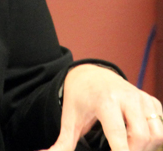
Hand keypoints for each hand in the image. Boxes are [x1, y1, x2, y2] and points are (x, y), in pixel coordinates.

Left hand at [43, 64, 162, 150]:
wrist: (90, 74)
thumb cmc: (79, 98)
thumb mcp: (69, 119)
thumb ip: (63, 143)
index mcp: (104, 100)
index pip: (118, 134)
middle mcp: (126, 96)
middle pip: (141, 136)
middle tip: (117, 150)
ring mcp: (141, 97)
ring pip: (157, 133)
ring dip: (145, 148)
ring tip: (126, 146)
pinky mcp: (151, 101)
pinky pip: (161, 127)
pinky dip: (154, 139)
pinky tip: (136, 139)